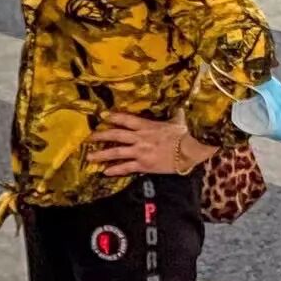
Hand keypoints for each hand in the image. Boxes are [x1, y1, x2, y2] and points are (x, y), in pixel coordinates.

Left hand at [90, 113, 214, 176]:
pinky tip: (105, 172)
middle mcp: (140, 137)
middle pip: (115, 135)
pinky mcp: (144, 165)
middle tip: (88, 138)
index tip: (102, 116)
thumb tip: (179, 109)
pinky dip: (115, 170)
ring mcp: (141, 152)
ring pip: (117, 152)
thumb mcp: (177, 121)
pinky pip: (126, 167)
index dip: (113, 117)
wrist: (191, 151)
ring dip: (102, 154)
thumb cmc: (185, 135)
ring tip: (90, 157)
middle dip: (100, 136)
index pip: (126, 119)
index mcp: (146, 125)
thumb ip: (173, 115)